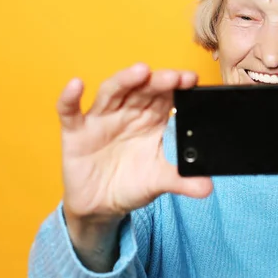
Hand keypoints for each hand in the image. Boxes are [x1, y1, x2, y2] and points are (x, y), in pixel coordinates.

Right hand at [58, 63, 212, 223]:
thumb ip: (182, 181)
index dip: (177, 86)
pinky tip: (76, 85)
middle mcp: (128, 112)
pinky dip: (70, 98)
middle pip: (142, 89)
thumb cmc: (133, 183)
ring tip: (140, 71)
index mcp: (152, 119)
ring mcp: (101, 119)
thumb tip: (208, 187)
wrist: (101, 206)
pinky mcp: (76, 132)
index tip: (192, 80)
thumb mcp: (159, 181)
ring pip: (112, 92)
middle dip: (158, 81)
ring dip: (125, 80)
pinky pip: (70, 112)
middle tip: (174, 77)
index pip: (166, 96)